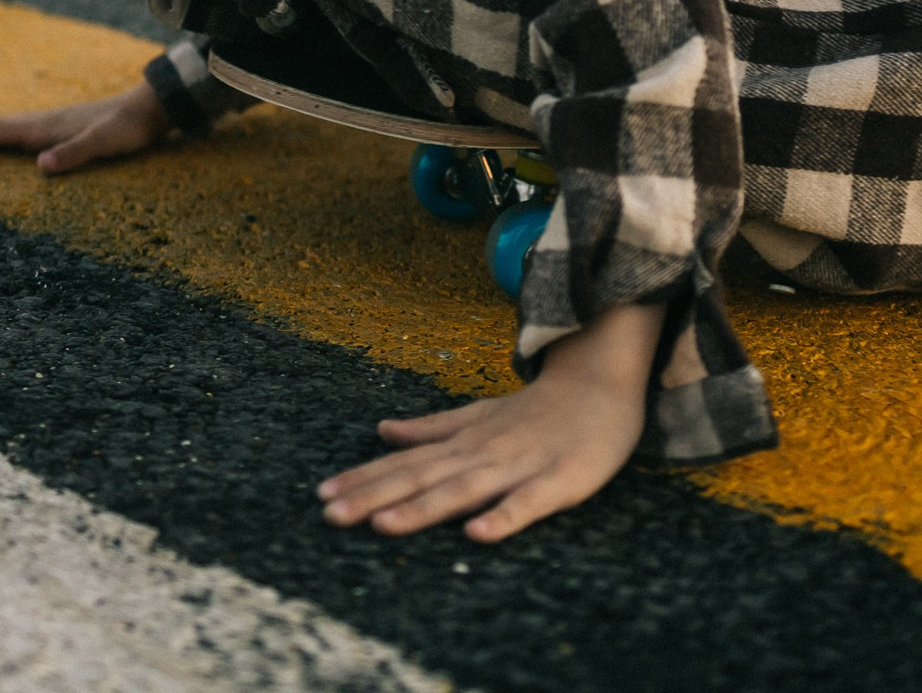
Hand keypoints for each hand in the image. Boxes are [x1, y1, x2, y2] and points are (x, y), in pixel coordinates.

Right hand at [0, 82, 170, 173]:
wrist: (151, 107)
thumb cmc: (128, 128)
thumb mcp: (103, 143)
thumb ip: (74, 153)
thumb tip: (39, 166)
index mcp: (47, 127)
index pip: (0, 132)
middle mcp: (44, 123)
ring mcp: (53, 125)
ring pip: (7, 130)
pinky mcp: (64, 129)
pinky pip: (22, 133)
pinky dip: (3, 136)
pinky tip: (6, 141)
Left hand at [316, 301, 663, 542]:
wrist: (600, 386)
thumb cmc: (536, 411)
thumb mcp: (478, 415)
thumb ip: (431, 429)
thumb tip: (381, 431)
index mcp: (463, 442)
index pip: (404, 463)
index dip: (363, 479)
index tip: (321, 496)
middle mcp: (482, 453)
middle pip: (423, 478)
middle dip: (375, 496)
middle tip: (330, 514)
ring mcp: (520, 467)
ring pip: (465, 491)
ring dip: (424, 508)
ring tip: (384, 525)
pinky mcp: (559, 481)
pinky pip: (528, 504)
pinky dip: (503, 518)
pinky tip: (476, 536)